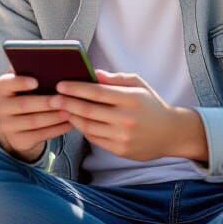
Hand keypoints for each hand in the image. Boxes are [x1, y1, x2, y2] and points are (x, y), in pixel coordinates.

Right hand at [0, 72, 71, 161]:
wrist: (17, 127)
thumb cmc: (28, 97)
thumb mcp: (26, 86)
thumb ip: (34, 75)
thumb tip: (55, 66)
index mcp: (2, 88)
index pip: (5, 83)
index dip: (20, 82)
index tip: (36, 81)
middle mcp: (0, 107)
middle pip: (23, 104)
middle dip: (44, 102)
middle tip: (62, 99)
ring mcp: (8, 126)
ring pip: (33, 121)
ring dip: (53, 117)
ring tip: (70, 112)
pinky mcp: (19, 141)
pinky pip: (40, 135)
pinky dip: (57, 129)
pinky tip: (70, 124)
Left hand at [52, 70, 207, 162]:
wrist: (171, 133)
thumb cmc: (151, 104)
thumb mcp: (139, 85)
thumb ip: (115, 79)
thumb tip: (93, 73)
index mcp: (131, 99)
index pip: (97, 92)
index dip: (76, 88)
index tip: (60, 85)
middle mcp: (127, 119)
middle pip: (89, 110)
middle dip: (67, 103)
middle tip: (51, 98)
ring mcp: (123, 137)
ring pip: (88, 126)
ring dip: (71, 117)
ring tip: (60, 109)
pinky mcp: (120, 150)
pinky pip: (94, 139)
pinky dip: (82, 129)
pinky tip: (75, 121)